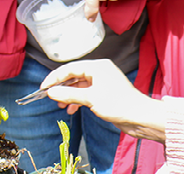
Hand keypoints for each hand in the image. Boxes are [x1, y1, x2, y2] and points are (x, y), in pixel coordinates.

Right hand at [42, 59, 165, 142]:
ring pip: (80, 85)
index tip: (43, 87)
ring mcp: (103, 81)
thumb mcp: (90, 99)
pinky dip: (78, 99)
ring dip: (69, 95)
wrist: (140, 117)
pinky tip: (72, 109)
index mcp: (97, 66)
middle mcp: (100, 71)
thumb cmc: (118, 104)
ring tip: (61, 106)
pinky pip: (86, 92)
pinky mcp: (105, 92)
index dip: (55, 77)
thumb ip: (69, 94)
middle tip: (50, 97)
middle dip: (62, 87)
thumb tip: (50, 92)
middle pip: (74, 75)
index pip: (70, 68)